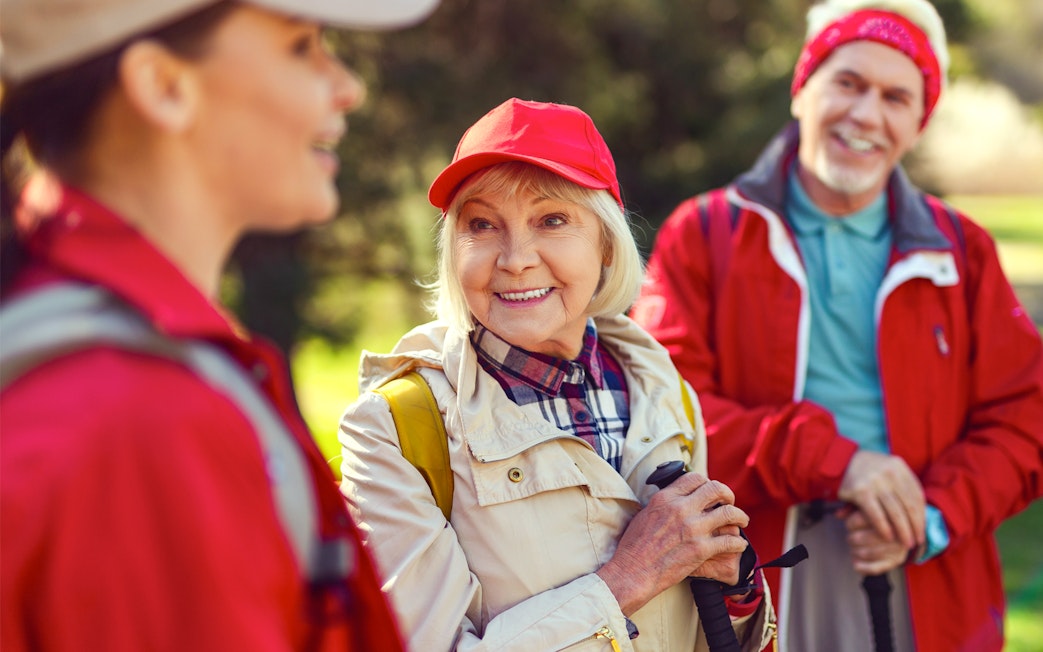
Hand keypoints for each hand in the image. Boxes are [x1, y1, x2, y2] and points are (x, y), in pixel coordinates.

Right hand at [596, 472, 748, 614]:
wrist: (633, 571)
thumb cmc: (634, 546)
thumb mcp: (645, 513)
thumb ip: (663, 504)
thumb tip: (675, 500)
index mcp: (666, 498)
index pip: (694, 478)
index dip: (706, 482)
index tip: (710, 491)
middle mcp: (681, 509)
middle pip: (716, 489)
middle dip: (727, 494)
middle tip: (729, 502)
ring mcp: (693, 528)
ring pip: (729, 513)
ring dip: (739, 516)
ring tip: (742, 521)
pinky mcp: (701, 549)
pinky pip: (730, 541)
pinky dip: (738, 543)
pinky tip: (739, 544)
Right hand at [838, 451, 924, 549]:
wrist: (839, 460)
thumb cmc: (868, 471)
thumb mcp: (887, 472)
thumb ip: (902, 489)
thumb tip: (921, 517)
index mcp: (899, 467)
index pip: (917, 496)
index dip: (922, 516)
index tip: (922, 531)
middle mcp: (890, 472)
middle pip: (909, 506)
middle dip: (915, 527)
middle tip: (917, 542)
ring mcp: (875, 481)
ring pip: (896, 512)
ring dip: (903, 531)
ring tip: (905, 544)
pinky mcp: (861, 491)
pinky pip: (876, 514)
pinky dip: (884, 528)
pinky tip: (888, 537)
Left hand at [844, 510, 912, 574]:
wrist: (903, 531)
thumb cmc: (878, 519)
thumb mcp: (868, 508)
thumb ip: (851, 508)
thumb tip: (838, 514)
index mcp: (886, 514)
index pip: (858, 520)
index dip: (850, 524)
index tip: (851, 526)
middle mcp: (894, 531)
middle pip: (858, 538)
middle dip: (851, 539)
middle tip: (852, 538)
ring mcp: (897, 547)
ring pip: (864, 553)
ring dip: (855, 552)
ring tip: (855, 548)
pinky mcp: (896, 561)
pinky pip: (874, 568)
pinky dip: (862, 567)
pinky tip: (856, 565)